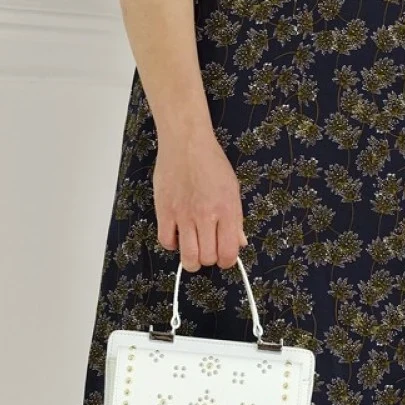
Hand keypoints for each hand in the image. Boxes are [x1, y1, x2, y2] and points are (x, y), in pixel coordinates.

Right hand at [154, 129, 247, 269]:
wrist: (186, 143)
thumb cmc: (211, 162)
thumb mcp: (232, 188)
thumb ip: (236, 219)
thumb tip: (240, 242)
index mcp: (227, 210)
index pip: (229, 252)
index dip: (227, 261)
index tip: (224, 257)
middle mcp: (206, 215)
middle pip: (208, 258)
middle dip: (210, 260)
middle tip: (208, 251)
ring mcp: (184, 214)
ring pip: (188, 256)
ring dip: (191, 260)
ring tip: (193, 251)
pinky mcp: (164, 211)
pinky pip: (166, 241)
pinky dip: (172, 244)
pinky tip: (177, 235)